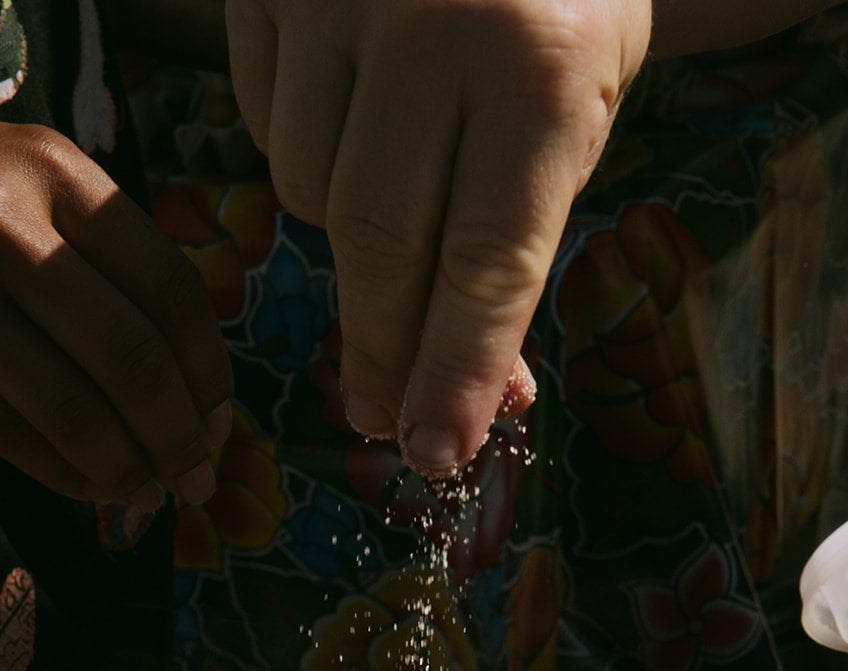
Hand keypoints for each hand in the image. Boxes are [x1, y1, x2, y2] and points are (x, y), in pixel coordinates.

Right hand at [0, 104, 233, 507]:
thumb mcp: (24, 180)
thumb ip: (103, 257)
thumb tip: (192, 388)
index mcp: (53, 173)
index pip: (169, 290)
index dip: (209, 375)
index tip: (220, 425)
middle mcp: (2, 225)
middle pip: (131, 359)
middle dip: (181, 437)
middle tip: (197, 480)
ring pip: (73, 410)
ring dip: (127, 469)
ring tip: (148, 492)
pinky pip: (9, 435)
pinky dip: (65, 475)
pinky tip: (91, 486)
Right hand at [225, 0, 650, 474]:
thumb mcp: (580, 103)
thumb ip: (519, 238)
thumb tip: (469, 400)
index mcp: (541, 70)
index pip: (487, 262)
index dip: (459, 372)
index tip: (437, 451)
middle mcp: (433, 29)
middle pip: (381, 244)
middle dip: (384, 348)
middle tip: (386, 415)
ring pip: (310, 188)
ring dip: (348, 231)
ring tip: (398, 197)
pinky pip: (266, 119)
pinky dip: (306, 149)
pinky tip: (355, 116)